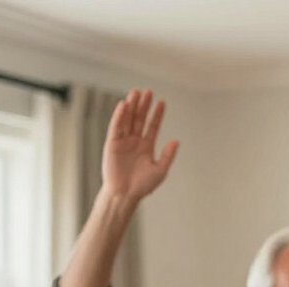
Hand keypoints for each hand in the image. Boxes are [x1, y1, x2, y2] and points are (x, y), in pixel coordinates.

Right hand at [100, 89, 178, 203]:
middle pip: (139, 119)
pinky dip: (119, 115)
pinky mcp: (112, 143)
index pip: (152, 126)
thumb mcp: (160, 170)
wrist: (126, 194)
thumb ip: (168, 155)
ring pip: (128, 119)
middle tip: (148, 91)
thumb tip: (176, 140)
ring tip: (136, 92)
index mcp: (146, 146)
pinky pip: (116, 126)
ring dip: (132, 106)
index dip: (157, 114)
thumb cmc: (143, 185)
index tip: (162, 102)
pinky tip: (124, 105)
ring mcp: (123, 141)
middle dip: (144, 105)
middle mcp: (134, 141)